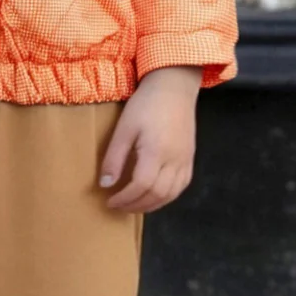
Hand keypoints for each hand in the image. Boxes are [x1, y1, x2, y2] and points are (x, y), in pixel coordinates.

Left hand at [99, 66, 200, 212]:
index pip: (140, 186)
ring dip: (151, 205)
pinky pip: (181, 186)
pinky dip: (167, 197)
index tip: (109, 201)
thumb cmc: (146, 104)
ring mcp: (185, 161)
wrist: (174, 88)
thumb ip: (114, 158)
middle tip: (119, 207)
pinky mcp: (190, 158)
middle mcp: (174, 161)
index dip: (124, 198)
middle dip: (136, 205)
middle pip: (157, 194)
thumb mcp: (124, 128)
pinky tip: (154, 196)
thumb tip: (105, 184)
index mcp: (156, 152)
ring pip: (171, 194)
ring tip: (134, 205)